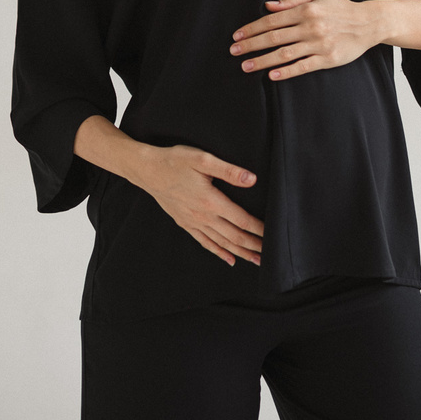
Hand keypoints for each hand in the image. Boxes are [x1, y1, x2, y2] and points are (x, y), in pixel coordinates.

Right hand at [131, 143, 263, 267]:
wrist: (147, 170)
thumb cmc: (175, 161)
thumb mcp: (203, 159)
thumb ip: (229, 170)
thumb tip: (252, 179)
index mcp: (211, 201)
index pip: (242, 220)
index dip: (259, 229)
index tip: (272, 235)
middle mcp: (203, 216)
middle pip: (234, 236)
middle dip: (253, 245)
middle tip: (270, 254)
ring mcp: (193, 222)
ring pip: (222, 242)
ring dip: (240, 252)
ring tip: (256, 260)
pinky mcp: (185, 223)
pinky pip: (205, 242)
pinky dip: (219, 252)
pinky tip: (229, 259)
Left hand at [230, 0, 380, 80]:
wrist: (369, 22)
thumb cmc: (340, 8)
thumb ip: (292, 0)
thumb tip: (268, 5)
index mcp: (306, 10)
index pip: (272, 20)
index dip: (252, 28)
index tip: (237, 36)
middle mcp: (310, 27)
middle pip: (274, 37)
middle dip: (251, 45)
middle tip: (234, 52)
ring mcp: (319, 44)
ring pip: (284, 54)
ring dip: (262, 61)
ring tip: (246, 66)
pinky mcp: (327, 59)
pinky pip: (303, 66)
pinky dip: (286, 72)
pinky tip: (272, 75)